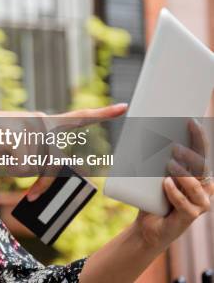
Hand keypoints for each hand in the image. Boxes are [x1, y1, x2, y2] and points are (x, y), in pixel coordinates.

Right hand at [0, 103, 128, 199]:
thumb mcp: (21, 154)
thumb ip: (39, 158)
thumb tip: (52, 177)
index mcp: (44, 124)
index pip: (77, 118)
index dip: (101, 114)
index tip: (124, 107)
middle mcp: (42, 121)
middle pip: (55, 163)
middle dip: (44, 184)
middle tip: (32, 196)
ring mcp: (32, 125)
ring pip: (41, 166)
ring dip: (25, 176)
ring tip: (8, 164)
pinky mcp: (22, 132)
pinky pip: (26, 166)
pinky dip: (15, 170)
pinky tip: (2, 155)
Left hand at [133, 119, 213, 248]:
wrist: (147, 226)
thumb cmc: (152, 197)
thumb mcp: (153, 175)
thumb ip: (155, 159)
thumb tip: (145, 133)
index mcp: (197, 174)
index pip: (201, 152)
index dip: (198, 137)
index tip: (190, 121)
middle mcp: (204, 188)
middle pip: (202, 167)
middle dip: (190, 155)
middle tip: (174, 146)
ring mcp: (200, 203)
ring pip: (196, 186)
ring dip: (183, 174)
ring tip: (169, 165)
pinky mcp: (190, 217)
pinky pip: (185, 204)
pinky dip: (175, 193)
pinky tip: (165, 183)